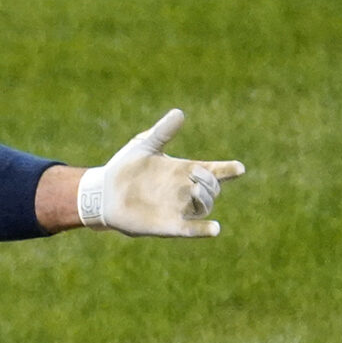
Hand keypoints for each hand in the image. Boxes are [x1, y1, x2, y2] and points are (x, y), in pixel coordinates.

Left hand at [76, 109, 244, 236]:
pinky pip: (192, 230)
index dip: (228, 170)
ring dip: (205, 199)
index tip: (239, 168)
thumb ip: (163, 131)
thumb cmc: (124, 167)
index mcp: (183, 170)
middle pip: (213, 188)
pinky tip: (215, 229)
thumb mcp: (144, 146)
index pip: (214, 171)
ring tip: (195, 189)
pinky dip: (204, 230)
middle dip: (211, 181)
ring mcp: (178, 208)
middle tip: (196, 174)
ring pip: (204, 207)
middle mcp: (184, 190)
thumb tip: (179, 112)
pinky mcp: (168, 225)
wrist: (102, 192)